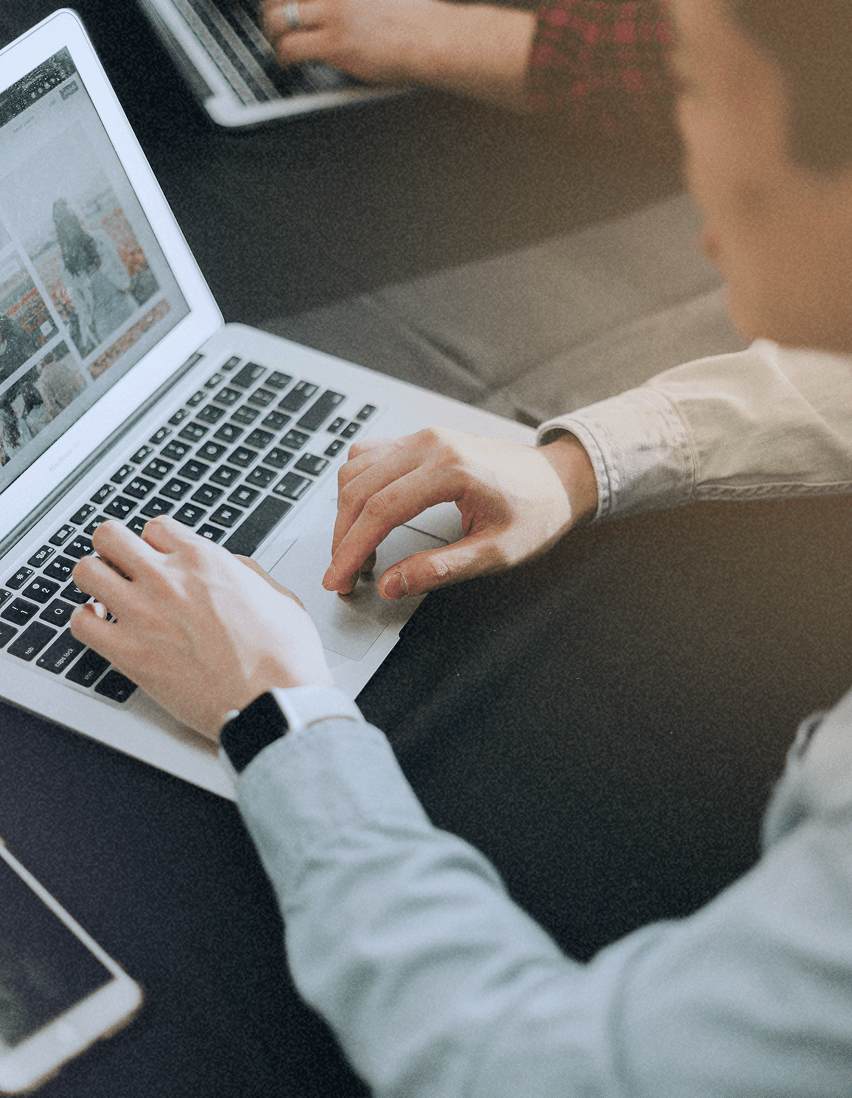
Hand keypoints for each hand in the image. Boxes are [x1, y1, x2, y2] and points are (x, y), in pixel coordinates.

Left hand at [70, 517, 333, 740]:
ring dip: (95, 580)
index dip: (155, 542)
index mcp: (204, 560)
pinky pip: (80, 623)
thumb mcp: (278, 596)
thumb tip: (232, 566)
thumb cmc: (283, 657)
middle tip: (122, 567)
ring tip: (106, 595)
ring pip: (85, 571)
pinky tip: (102, 627)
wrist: (275, 701)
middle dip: (113, 549)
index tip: (157, 557)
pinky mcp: (128, 653)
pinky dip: (85, 621)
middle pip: (109, 536)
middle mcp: (168, 578)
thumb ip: (247, 573)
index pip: (155, 527)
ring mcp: (143, 614)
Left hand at [261, 0, 534, 108]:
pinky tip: (287, 62)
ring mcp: (332, 14)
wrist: (431, 38)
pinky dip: (283, 56)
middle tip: (274, 21)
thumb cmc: (418, 19)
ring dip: (273, 33)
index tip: (286, 4)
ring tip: (279, 43)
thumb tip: (343, 9)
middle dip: (272, 8)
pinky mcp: (334, 44)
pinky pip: (291, 48)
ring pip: (279, 19)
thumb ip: (357, 0)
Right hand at [323, 427, 597, 597]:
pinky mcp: (421, 439)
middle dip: (342, 537)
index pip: (380, 510)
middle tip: (340, 576)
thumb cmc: (536, 512)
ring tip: (354, 552)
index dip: (351, 550)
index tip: (337, 580)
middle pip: (359, 489)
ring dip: (345, 512)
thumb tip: (391, 585)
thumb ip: (440, 570)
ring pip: (356, 469)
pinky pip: (369, 456)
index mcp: (450, 469)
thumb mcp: (496, 553)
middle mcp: (430, 444)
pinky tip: (363, 516)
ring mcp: (423, 437)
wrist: (559, 477)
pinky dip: (356, 487)